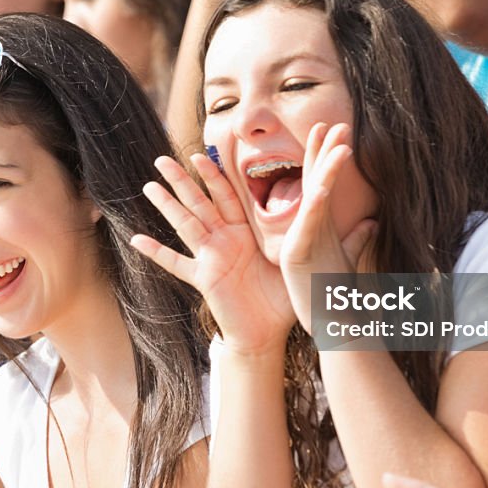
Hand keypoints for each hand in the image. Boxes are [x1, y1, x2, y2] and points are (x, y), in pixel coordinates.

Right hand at [131, 153, 295, 353]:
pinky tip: (136, 239)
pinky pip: (176, 264)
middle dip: (181, 181)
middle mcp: (222, 241)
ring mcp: (210, 259)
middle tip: (161, 159)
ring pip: (185, 225)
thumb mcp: (295, 259)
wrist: (266, 334)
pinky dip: (156, 252)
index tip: (200, 153)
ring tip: (149, 186)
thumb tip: (351, 216)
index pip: (226, 196)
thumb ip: (311, 236)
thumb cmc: (281, 298)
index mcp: (243, 232)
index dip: (213, 175)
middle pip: (199, 203)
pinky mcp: (203, 279)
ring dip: (167, 206)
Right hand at [279, 123, 375, 331]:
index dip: (323, 156)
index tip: (333, 131)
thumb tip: (374, 220)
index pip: (319, 184)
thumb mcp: (350, 260)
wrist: (332, 327)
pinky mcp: (296, 256)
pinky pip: (306, 226)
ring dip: (324, 171)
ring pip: (311, 199)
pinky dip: (315, 205)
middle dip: (321, 153)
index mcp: (316, 228)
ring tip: (339, 146)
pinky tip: (324, 187)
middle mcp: (303, 230)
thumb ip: (359, 238)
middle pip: (312, 183)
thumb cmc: (338, 296)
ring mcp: (297, 241)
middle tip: (332, 124)